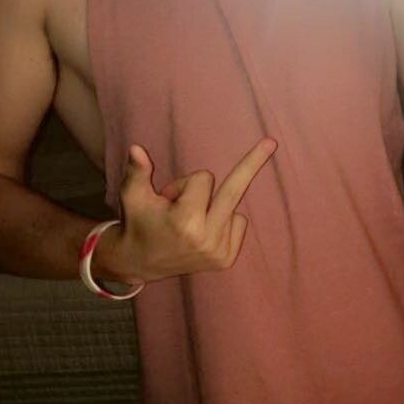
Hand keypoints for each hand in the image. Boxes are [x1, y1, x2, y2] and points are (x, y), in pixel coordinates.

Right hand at [98, 137, 277, 284]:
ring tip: (189, 222)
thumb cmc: (138, 221)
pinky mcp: (226, 260)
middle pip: (234, 189)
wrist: (140, 262)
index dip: (184, 183)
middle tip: (271, 141)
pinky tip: (203, 231)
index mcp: (184, 221)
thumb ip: (137, 171)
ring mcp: (218, 252)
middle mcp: (206, 238)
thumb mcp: (132, 195)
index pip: (202, 179)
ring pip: (232, 205)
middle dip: (252, 163)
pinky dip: (224, 220)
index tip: (168, 198)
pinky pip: (239, 222)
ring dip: (213, 205)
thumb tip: (136, 149)